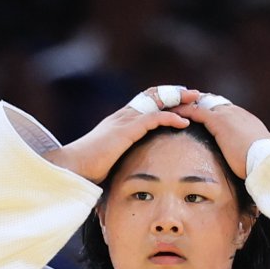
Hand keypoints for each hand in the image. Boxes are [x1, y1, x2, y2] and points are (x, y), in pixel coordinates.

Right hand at [43, 88, 198, 183]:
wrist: (73, 167)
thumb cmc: (87, 170)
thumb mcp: (109, 161)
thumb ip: (122, 160)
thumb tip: (130, 175)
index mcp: (120, 122)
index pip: (146, 103)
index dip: (164, 99)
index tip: (181, 101)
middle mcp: (123, 116)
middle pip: (154, 96)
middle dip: (176, 93)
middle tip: (194, 95)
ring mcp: (125, 120)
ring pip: (157, 102)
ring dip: (179, 100)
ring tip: (196, 102)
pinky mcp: (127, 129)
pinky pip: (154, 117)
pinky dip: (171, 117)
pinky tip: (184, 121)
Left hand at [175, 98, 269, 180]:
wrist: (266, 160)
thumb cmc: (264, 165)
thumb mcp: (255, 157)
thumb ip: (247, 157)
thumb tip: (245, 169)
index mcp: (246, 121)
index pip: (226, 110)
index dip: (213, 110)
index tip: (204, 112)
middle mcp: (237, 113)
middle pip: (213, 102)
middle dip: (199, 102)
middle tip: (184, 104)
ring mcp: (228, 115)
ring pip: (202, 103)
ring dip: (188, 104)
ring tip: (174, 107)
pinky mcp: (218, 122)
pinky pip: (196, 111)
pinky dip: (184, 111)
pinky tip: (173, 113)